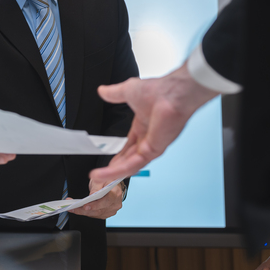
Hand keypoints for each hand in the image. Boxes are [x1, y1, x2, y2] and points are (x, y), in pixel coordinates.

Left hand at [69, 178, 123, 219]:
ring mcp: (112, 210)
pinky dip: (86, 213)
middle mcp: (115, 204)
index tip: (85, 206)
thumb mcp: (101, 180)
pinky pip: (95, 215)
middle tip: (74, 208)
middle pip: (99, 210)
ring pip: (96, 214)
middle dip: (85, 210)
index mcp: (116, 193)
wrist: (111, 185)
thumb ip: (97, 187)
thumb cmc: (107, 182)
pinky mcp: (107, 213)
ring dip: (83, 212)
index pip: (106, 201)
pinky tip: (78, 209)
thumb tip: (92, 195)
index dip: (96, 205)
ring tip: (73, 208)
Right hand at [90, 62, 217, 184]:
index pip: (128, 148)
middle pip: (128, 161)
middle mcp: (148, 139)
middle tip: (101, 178)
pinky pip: (132, 164)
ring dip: (112, 173)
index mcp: (143, 128)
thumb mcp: (128, 91)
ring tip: (98, 179)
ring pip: (129, 166)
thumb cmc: (158, 91)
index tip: (107, 163)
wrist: (172, 94)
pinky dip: (117, 170)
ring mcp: (150, 147)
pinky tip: (105, 173)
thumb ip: (114, 93)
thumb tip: (103, 90)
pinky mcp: (152, 151)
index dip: (117, 157)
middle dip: (114, 170)